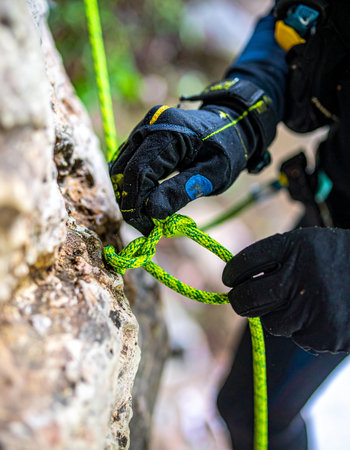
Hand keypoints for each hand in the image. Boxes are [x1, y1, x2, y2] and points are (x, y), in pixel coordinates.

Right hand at [109, 103, 250, 234]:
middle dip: (130, 202)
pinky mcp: (142, 135)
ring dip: (130, 194)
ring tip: (150, 214)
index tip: (147, 228)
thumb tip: (151, 212)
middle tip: (148, 225)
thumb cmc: (227, 151)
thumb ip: (181, 191)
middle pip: (123, 170)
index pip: (137, 172)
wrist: (233, 127)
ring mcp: (143, 127)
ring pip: (121, 167)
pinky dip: (134, 183)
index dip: (136, 203)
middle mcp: (149, 125)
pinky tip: (149, 198)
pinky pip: (128, 162)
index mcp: (168, 131)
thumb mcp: (212, 176)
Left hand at [223, 227, 349, 352]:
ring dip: (277, 314)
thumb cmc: (339, 258)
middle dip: (239, 300)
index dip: (232, 273)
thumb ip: (276, 257)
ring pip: (271, 323)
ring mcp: (313, 309)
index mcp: (295, 247)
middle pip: (247, 299)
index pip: (245, 263)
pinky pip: (297, 336)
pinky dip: (302, 328)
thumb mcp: (309, 243)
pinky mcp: (325, 334)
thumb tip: (238, 280)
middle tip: (240, 299)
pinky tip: (322, 313)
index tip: (230, 279)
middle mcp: (302, 277)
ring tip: (302, 301)